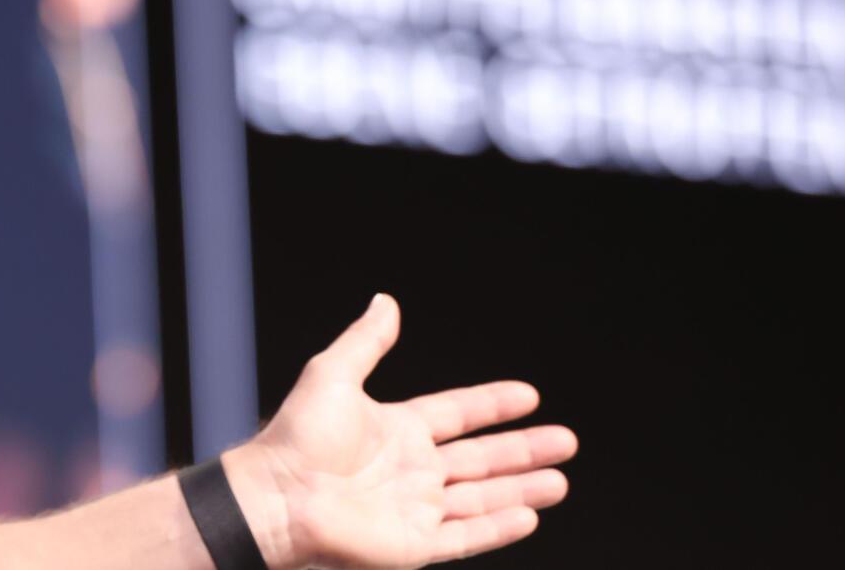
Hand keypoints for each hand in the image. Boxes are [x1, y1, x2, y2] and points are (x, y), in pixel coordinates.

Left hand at [225, 295, 577, 568]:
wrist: (279, 496)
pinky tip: (528, 516)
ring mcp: (416, 507)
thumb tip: (386, 300)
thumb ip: (366, 341)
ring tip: (559, 480)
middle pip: (481, 458)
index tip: (528, 395)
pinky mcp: (414, 543)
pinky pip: (466, 535)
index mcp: (397, 429)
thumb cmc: (297, 437)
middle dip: (523, 449)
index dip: (492, 405)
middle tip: (566, 440)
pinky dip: (498, 527)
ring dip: (522, 488)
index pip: (457, 414)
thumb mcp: (333, 375)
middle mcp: (412, 468)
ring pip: (482, 497)